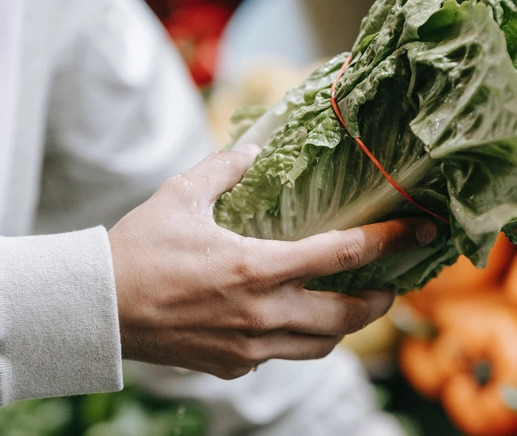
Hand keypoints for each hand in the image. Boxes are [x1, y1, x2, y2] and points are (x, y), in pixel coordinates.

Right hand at [107, 146, 435, 378]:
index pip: (341, 255)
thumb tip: (252, 150)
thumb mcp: (181, 196)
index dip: (387, 242)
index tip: (418, 232)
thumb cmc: (138, 249)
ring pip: (319, 347)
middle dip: (379, 300)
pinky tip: (289, 319)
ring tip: (350, 306)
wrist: (98, 309)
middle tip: (391, 283)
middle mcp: (261, 313)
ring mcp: (248, 347)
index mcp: (255, 267)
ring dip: (344, 327)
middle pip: (346, 317)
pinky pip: (281, 356)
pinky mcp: (231, 366)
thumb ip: (224, 169)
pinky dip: (298, 339)